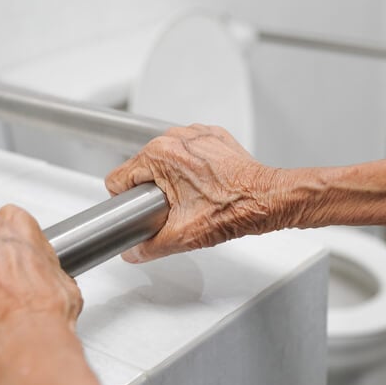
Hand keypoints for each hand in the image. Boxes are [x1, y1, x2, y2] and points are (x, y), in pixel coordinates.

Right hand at [105, 124, 286, 262]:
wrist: (267, 199)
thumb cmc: (233, 210)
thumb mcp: (181, 237)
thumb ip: (148, 247)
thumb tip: (134, 251)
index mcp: (159, 154)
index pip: (118, 178)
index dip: (127, 202)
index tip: (145, 211)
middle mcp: (174, 137)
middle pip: (141, 168)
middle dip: (151, 190)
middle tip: (175, 208)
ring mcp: (195, 133)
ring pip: (164, 159)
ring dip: (171, 178)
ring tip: (192, 197)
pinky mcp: (212, 136)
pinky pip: (187, 153)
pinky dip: (192, 168)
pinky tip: (204, 185)